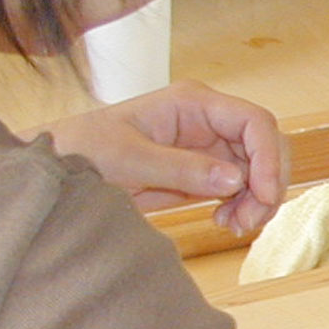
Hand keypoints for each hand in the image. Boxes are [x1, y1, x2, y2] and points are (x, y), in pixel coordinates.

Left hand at [32, 81, 287, 233]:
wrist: (58, 169)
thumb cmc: (83, 151)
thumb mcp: (128, 160)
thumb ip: (181, 167)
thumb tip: (236, 180)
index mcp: (193, 102)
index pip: (254, 121)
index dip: (269, 158)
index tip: (264, 196)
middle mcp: (208, 120)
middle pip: (265, 146)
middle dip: (267, 184)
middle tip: (247, 221)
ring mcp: (208, 145)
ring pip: (258, 170)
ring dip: (257, 200)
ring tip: (233, 225)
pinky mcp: (203, 170)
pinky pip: (241, 187)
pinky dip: (243, 207)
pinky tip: (222, 222)